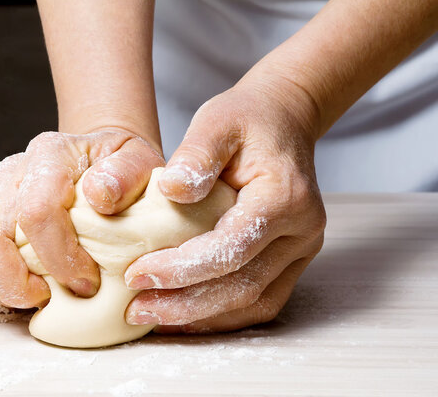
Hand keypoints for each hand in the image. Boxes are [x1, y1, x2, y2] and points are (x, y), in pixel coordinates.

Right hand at [0, 129, 163, 307]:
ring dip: (2, 288)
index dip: (60, 258)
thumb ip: (128, 172)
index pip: (37, 210)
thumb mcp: (140, 161)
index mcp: (50, 155)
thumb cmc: (122, 170)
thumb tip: (100, 195)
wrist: (103, 165)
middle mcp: (14, 174)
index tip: (88, 283)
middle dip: (18, 282)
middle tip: (52, 298)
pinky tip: (28, 289)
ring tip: (40, 297)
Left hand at [124, 78, 326, 332]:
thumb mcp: (217, 121)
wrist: (282, 122)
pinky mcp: (292, 260)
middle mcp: (301, 230)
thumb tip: (171, 192)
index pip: (233, 246)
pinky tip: (184, 315)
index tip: (136, 275)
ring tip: (152, 318)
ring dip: (200, 316)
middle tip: (138, 310)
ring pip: (253, 301)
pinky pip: (260, 299)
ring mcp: (300, 250)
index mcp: (284, 196)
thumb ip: (197, 154)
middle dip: (185, 304)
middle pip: (244, 285)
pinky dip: (221, 314)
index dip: (183, 267)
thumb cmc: (246, 120)